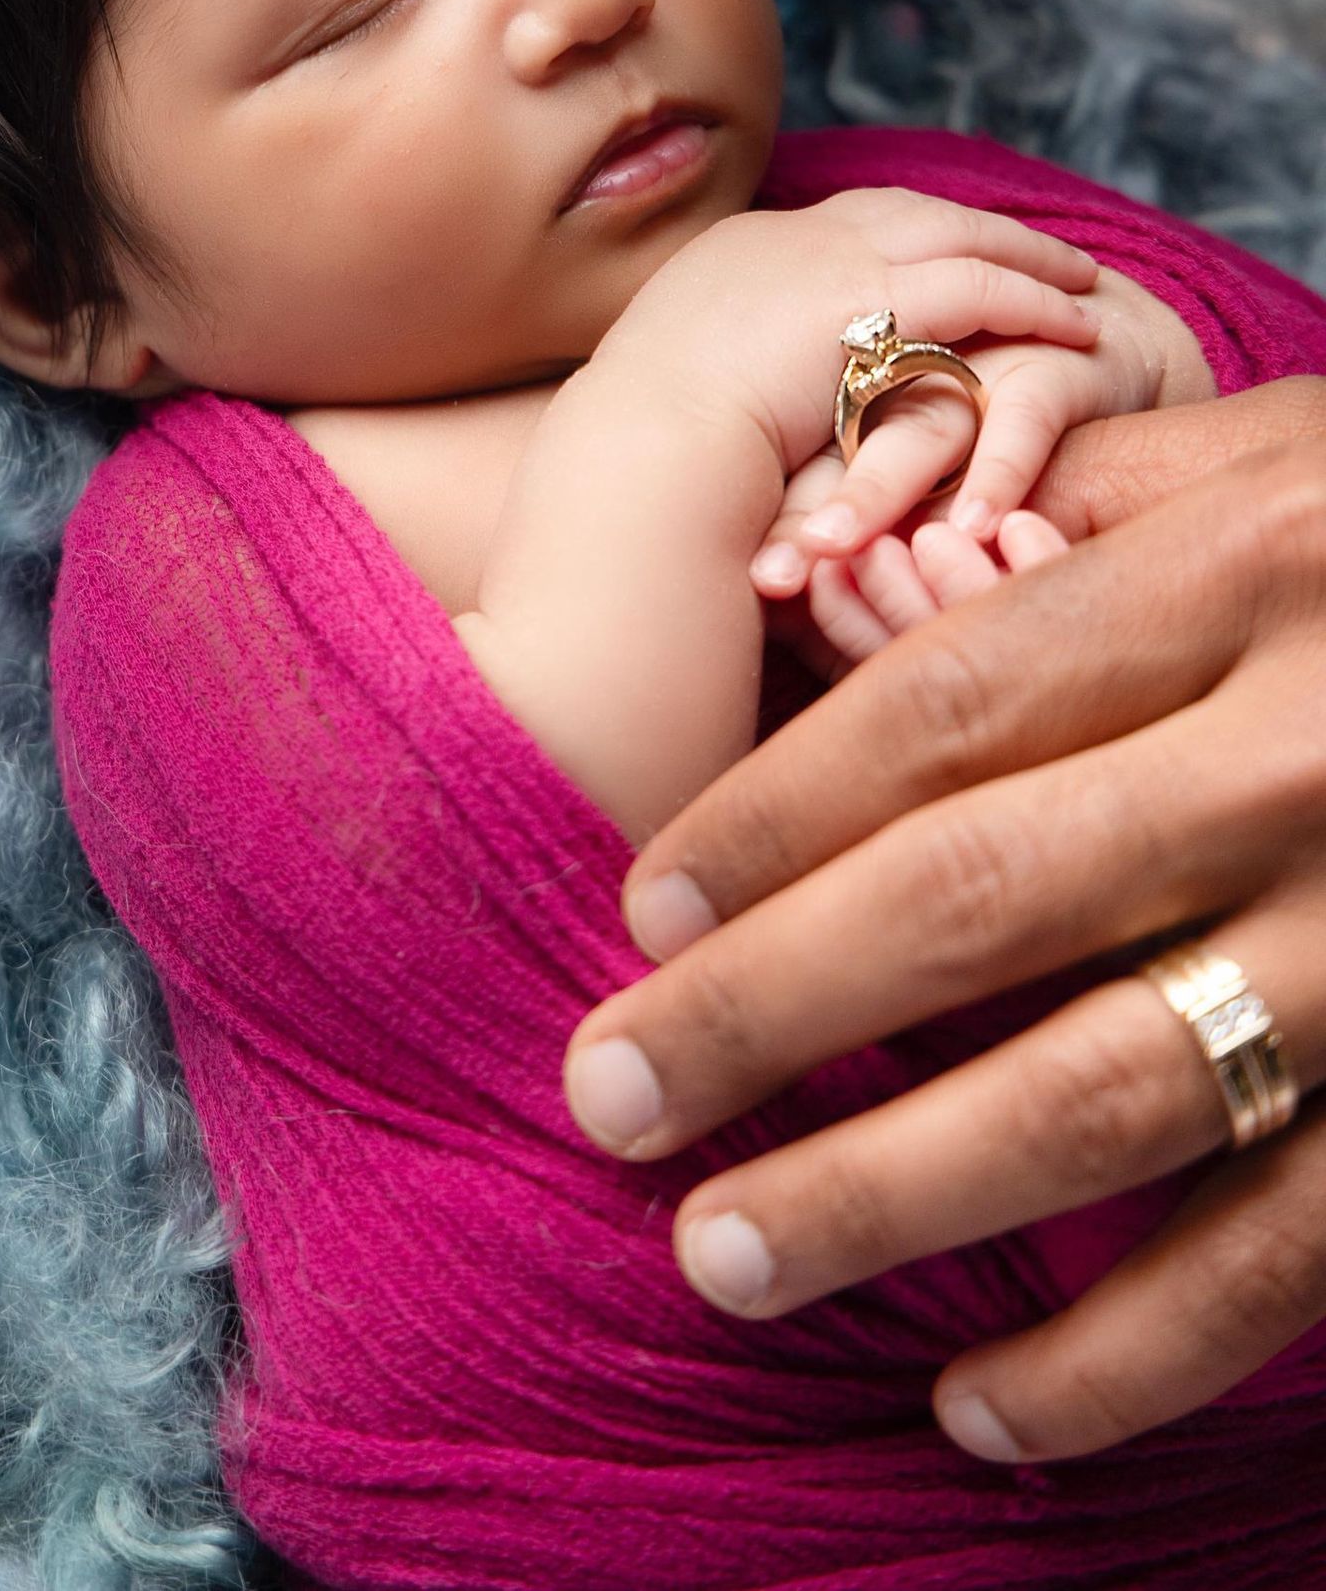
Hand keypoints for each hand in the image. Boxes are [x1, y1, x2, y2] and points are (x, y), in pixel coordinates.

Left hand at [562, 413, 1325, 1460]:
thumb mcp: (1277, 460)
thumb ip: (1083, 505)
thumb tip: (858, 570)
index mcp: (1243, 574)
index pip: (948, 705)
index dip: (774, 814)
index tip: (642, 912)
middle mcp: (1306, 755)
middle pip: (983, 896)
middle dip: (769, 1011)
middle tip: (609, 1094)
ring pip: (1106, 1089)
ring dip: (891, 1192)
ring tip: (725, 1258)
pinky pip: (1282, 1251)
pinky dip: (1125, 1354)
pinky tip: (976, 1406)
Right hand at [614, 186, 1100, 478]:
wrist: (645, 447)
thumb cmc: (646, 448)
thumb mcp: (670, 386)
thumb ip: (716, 371)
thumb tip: (723, 393)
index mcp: (735, 251)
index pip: (834, 224)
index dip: (896, 234)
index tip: (934, 250)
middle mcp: (788, 236)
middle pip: (905, 210)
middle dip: (972, 225)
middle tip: (1028, 245)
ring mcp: (830, 257)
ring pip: (956, 235)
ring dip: (1023, 254)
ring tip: (1078, 282)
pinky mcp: (874, 299)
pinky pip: (981, 284)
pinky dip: (1034, 298)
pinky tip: (1079, 326)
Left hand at [749, 264, 1207, 601]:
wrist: (1105, 342)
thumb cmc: (991, 429)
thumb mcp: (910, 471)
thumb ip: (843, 523)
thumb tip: (758, 615)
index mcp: (856, 388)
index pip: (794, 458)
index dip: (760, 521)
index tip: (727, 588)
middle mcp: (911, 378)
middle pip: (833, 439)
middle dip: (799, 510)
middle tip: (763, 576)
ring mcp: (981, 367)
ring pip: (919, 430)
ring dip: (877, 490)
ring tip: (837, 550)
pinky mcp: (1055, 369)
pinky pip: (1024, 421)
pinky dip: (1000, 473)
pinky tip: (980, 527)